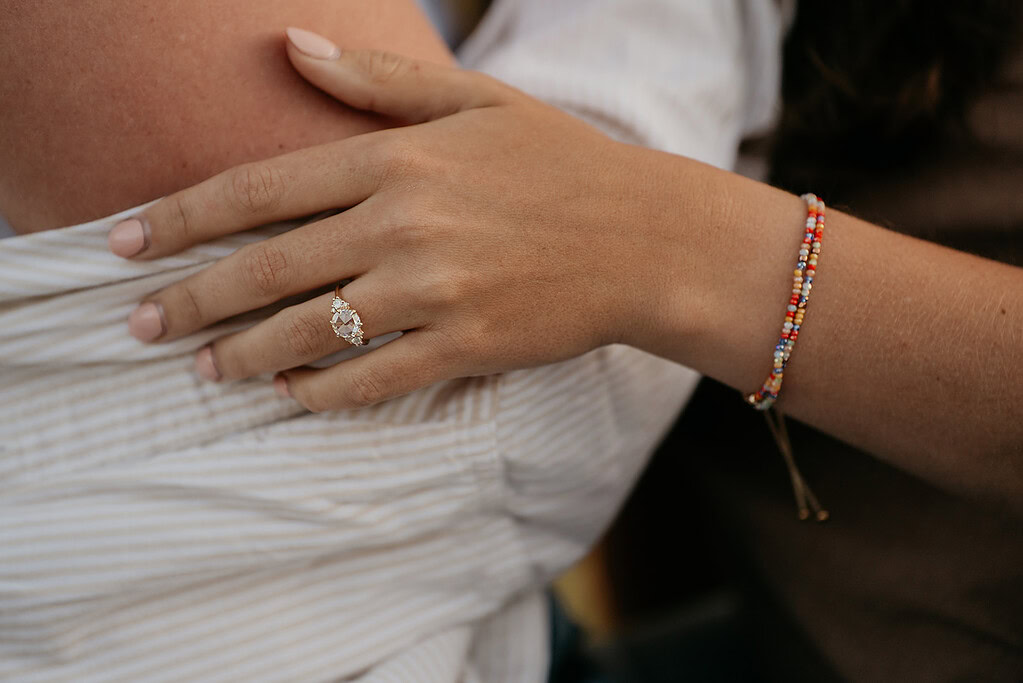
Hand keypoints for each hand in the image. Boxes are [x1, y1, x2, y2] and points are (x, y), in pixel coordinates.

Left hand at [110, 28, 669, 411]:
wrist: (647, 239)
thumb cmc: (561, 163)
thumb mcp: (473, 102)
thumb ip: (374, 79)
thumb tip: (287, 44)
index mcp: (399, 158)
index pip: (259, 187)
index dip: (178, 217)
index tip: (123, 242)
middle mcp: (405, 224)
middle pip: (265, 266)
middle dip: (188, 298)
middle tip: (137, 323)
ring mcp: (435, 291)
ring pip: (307, 331)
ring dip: (242, 354)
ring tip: (201, 366)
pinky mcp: (466, 347)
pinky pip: (372, 379)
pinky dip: (320, 394)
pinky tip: (289, 396)